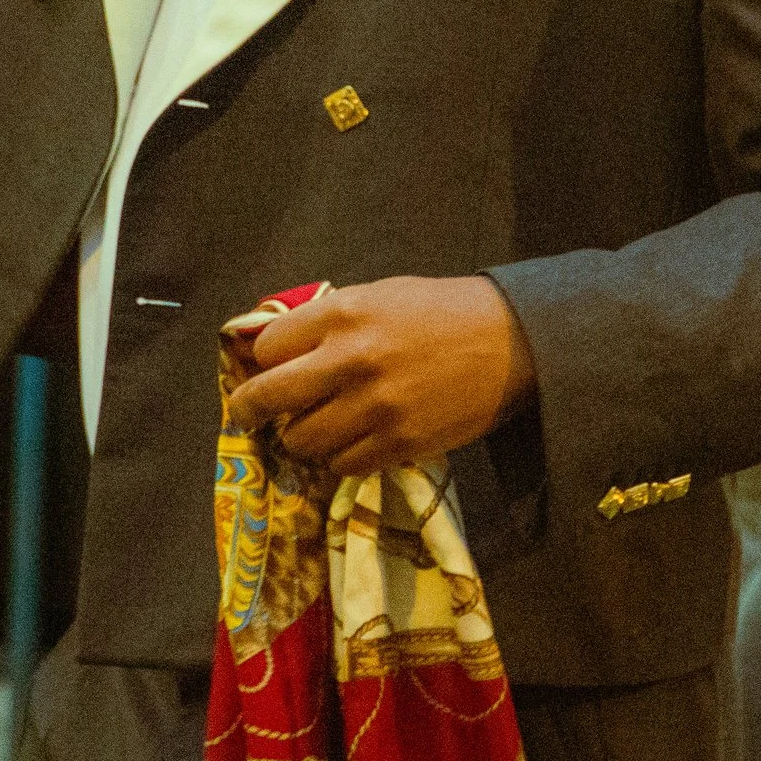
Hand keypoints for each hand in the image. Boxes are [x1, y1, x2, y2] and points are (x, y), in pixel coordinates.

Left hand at [233, 276, 536, 476]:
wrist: (511, 341)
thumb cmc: (442, 311)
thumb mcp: (380, 295)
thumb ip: (329, 321)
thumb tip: (276, 349)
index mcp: (343, 314)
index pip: (267, 348)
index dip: (265, 360)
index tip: (269, 369)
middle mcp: (351, 360)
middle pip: (267, 399)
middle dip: (249, 410)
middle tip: (249, 415)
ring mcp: (374, 407)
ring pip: (302, 441)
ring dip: (303, 437)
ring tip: (318, 427)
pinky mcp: (399, 443)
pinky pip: (342, 465)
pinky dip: (341, 457)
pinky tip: (355, 441)